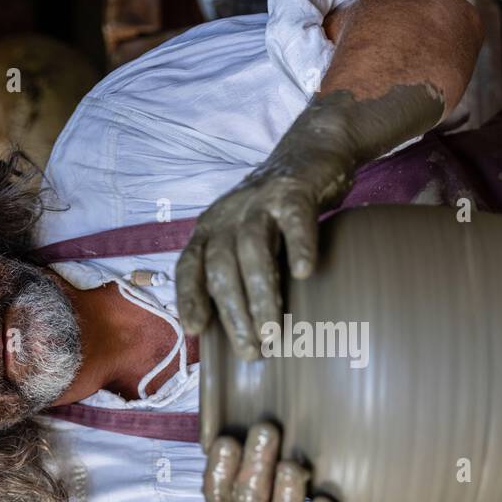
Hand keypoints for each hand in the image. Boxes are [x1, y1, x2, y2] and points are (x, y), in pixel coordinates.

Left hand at [176, 148, 348, 359]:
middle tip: (251, 350)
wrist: (312, 151)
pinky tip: (305, 272)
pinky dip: (298, 245)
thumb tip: (243, 329)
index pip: (190, 265)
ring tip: (274, 330)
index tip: (196, 330)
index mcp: (211, 228)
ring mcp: (260, 201)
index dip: (189, 297)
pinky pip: (294, 220)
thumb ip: (240, 270)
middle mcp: (228, 214)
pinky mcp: (294, 190)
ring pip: (252, 249)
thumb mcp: (248, 235)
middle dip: (233, 312)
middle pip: (221, 266)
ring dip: (261, 293)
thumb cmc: (278, 210)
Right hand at [204, 421, 351, 501]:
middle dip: (256, 465)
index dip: (219, 469)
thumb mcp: (249, 496)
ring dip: (286, 493)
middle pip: (250, 501)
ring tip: (293, 467)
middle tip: (267, 430)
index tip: (228, 441)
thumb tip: (242, 408)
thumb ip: (243, 464)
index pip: (215, 493)